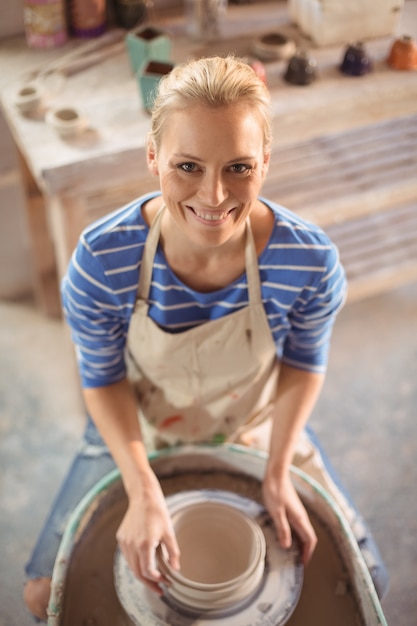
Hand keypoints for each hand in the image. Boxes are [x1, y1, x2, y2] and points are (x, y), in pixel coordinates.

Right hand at [116, 473, 179, 593]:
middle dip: (149, 584)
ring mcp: (124, 542)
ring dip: (142, 575)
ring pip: (131, 566)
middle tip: (160, 590)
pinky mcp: (121, 538)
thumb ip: (173, 552)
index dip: (158, 580)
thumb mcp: (169, 532)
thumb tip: (176, 570)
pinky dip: (136, 564)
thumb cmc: (158, 512)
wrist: (143, 496)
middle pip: (138, 573)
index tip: (167, 581)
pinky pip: (128, 556)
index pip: (148, 572)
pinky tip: (145, 564)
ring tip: (154, 580)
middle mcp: (131, 545)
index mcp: (144, 544)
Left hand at [262, 470, 316, 564]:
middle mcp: (301, 516)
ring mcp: (297, 512)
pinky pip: (296, 525)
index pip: (310, 540)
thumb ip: (283, 529)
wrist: (276, 474)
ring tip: (292, 554)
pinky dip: (294, 535)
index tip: (303, 564)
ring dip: (300, 543)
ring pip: (302, 531)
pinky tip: (285, 537)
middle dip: (305, 551)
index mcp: (300, 519)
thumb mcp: (276, 512)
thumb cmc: (275, 491)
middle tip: (297, 562)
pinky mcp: (291, 509)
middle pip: (308, 537)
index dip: (308, 553)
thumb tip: (288, 546)